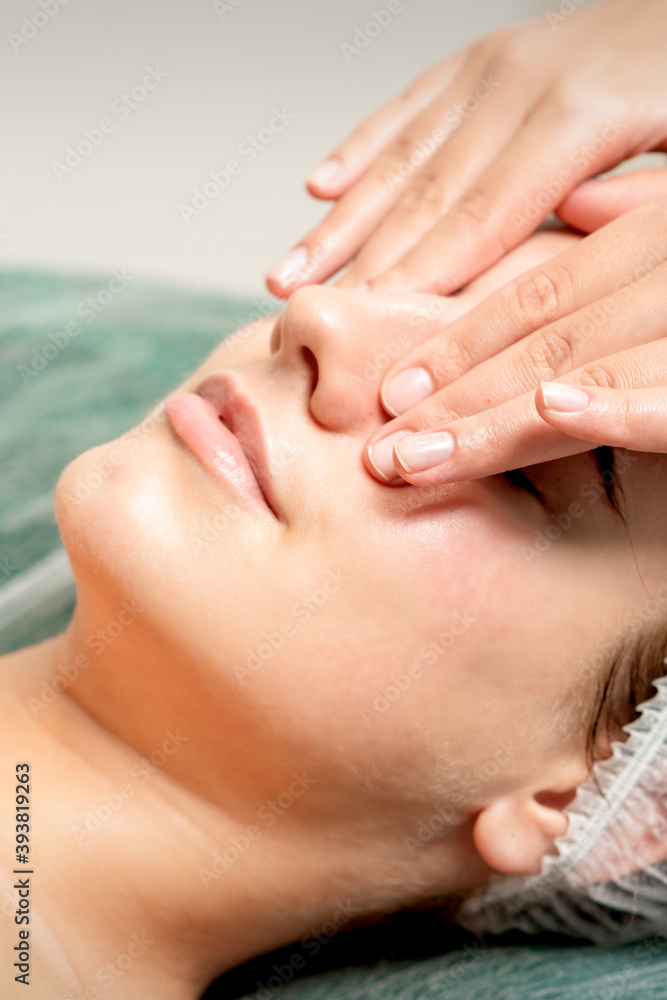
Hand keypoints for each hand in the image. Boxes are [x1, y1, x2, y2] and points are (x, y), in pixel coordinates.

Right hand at [265, 0, 666, 298]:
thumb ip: (638, 202)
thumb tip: (569, 235)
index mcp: (578, 115)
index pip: (480, 219)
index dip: (418, 280)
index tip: (367, 330)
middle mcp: (519, 83)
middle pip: (424, 196)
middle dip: (360, 264)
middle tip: (307, 320)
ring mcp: (493, 65)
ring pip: (400, 156)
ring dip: (337, 222)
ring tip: (285, 274)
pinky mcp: (481, 59)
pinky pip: (406, 108)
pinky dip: (359, 149)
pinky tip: (319, 186)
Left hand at [362, 170, 666, 485]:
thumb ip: (638, 219)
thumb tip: (573, 200)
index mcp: (656, 236)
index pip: (541, 294)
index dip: (459, 344)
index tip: (392, 391)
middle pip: (543, 336)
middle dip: (453, 396)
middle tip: (380, 451)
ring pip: (582, 362)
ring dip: (493, 415)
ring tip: (417, 459)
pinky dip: (615, 406)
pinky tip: (548, 411)